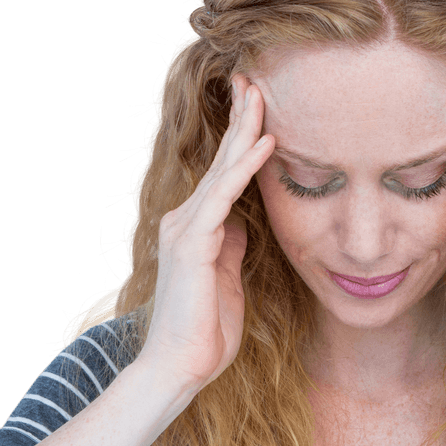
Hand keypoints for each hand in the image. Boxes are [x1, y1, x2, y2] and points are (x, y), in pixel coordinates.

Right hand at [137, 75, 275, 390]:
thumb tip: (245, 225)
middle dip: (239, 118)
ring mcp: (186, 229)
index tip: (258, 105)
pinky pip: (224, 197)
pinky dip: (245, 168)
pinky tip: (265, 143)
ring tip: (261, 93)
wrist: (180, 368)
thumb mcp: (229, 278)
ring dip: (243, 130)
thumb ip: (233, 246)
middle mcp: (186, 220)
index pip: (224, 173)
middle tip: (255, 78)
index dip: (240, 138)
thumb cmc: (206, 330)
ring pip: (221, 169)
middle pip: (220, 160)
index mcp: (196, 228)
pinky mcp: (193, 244)